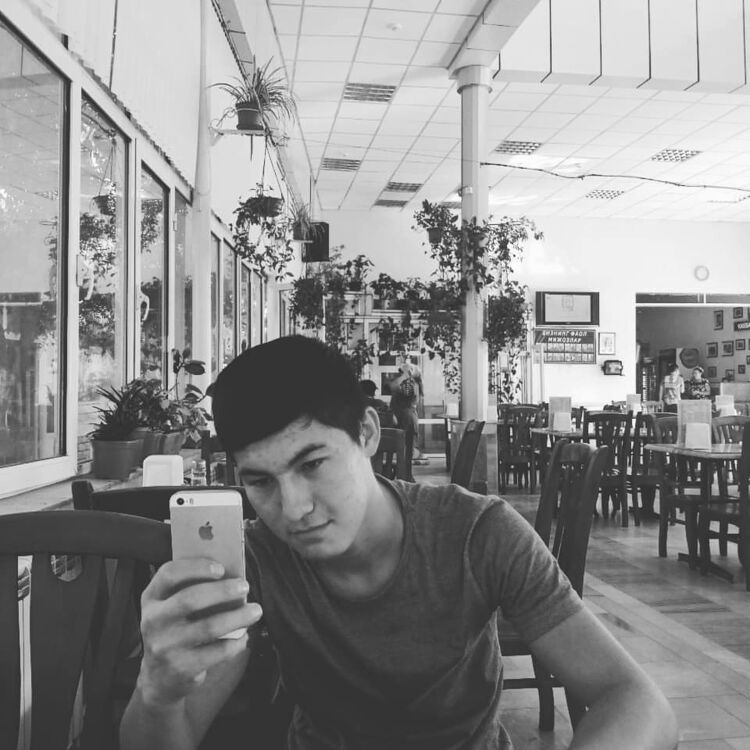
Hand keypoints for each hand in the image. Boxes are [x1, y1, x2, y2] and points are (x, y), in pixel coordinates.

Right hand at [137, 558, 262, 707]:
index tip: (221, 568)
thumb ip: (190, 588)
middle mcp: (153, 621)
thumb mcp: (170, 607)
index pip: (169, 574)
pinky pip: (216, 652)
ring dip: (238, 617)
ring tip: (255, 610)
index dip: (196, 568)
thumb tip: (231, 575)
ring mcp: (165, 647)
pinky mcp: (181, 668)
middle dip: (223, 591)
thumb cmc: (174, 629)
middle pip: (190, 599)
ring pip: (208, 627)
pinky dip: (235, 643)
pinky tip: (244, 636)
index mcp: (151, 598)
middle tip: (244, 587)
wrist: (158, 677)